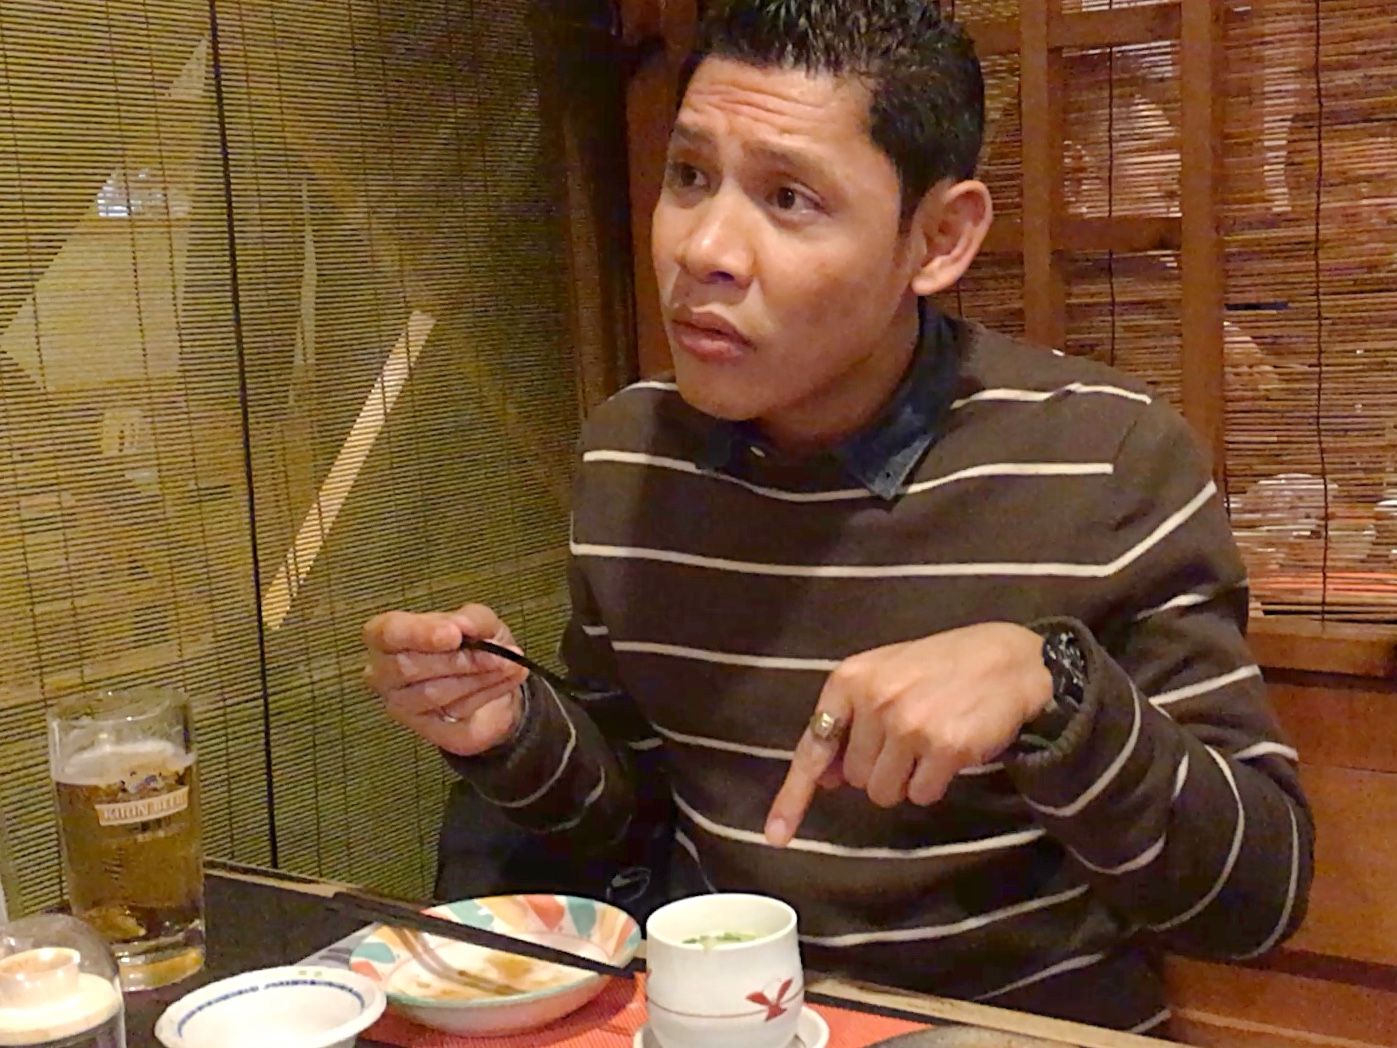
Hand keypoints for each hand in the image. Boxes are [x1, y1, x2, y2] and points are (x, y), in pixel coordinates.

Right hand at [363, 604, 527, 755]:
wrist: (493, 679)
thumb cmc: (472, 643)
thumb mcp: (479, 620)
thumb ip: (470, 619)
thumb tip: (462, 626)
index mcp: (387, 636)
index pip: (388, 633)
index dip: (419, 634)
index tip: (453, 634)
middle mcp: (384, 673)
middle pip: (409, 667)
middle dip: (459, 659)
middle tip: (498, 653)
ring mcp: (402, 706)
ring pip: (433, 693)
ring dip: (479, 676)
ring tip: (508, 664)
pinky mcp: (427, 731)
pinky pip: (453, 715)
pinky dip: (486, 695)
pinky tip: (504, 681)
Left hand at [764, 623, 1052, 845]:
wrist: (1010, 660)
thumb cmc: (942, 667)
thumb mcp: (885, 676)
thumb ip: (850, 719)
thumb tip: (827, 776)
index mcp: (850, 679)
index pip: (813, 748)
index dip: (793, 797)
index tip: (775, 836)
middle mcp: (874, 701)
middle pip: (856, 778)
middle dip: (880, 768)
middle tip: (909, 736)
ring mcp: (909, 725)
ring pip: (885, 793)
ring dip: (907, 779)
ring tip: (930, 742)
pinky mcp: (944, 748)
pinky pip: (922, 795)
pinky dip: (935, 783)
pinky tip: (951, 751)